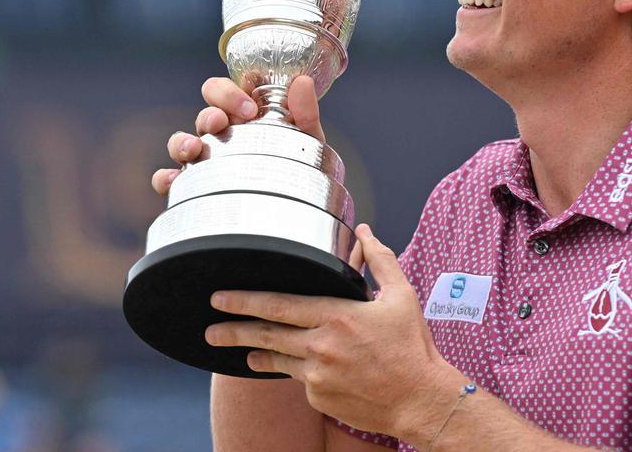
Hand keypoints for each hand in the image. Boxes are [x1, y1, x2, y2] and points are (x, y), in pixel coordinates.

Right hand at [150, 75, 323, 195]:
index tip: (249, 109)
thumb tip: (302, 82)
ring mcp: (205, 159)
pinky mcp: (195, 187)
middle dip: (208, 114)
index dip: (228, 93)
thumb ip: (305, 111)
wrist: (300, 209)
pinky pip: (170, 179)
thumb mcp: (307, 138)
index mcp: (241, 116)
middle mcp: (220, 134)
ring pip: (180, 142)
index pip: (222, 91)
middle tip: (222, 123)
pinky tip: (174, 179)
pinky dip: (166, 177)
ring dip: (182, 141)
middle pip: (202, 114)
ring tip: (194, 149)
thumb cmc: (299, 166)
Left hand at [204, 224, 458, 439]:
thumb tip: (364, 231)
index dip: (246, 301)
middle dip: (233, 329)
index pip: (280, 305)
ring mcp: (317, 376)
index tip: (220, 297)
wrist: (421, 401)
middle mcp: (321, 346)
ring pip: (277, 360)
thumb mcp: (401, 296)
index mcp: (337, 316)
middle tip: (210, 328)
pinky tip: (304, 367)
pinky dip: (299, 371)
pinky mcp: (319, 398)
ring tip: (238, 348)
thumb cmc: (412, 347)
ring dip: (255, 352)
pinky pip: (300, 380)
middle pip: (266, 334)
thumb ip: (380, 260)